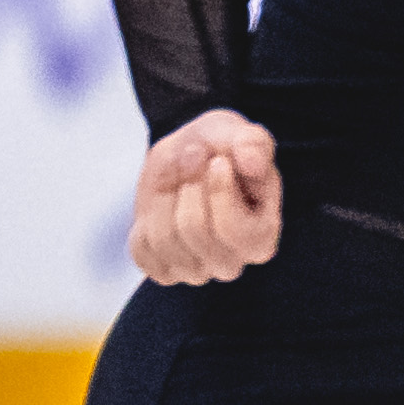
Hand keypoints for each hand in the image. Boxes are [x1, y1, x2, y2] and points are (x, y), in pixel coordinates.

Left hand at [127, 109, 286, 284]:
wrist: (188, 155)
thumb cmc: (222, 148)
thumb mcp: (241, 134)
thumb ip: (253, 144)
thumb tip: (253, 164)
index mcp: (261, 238)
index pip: (233, 230)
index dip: (219, 192)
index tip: (217, 160)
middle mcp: (230, 263)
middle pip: (194, 232)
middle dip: (187, 185)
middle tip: (191, 156)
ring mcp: (195, 270)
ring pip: (164, 240)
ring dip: (164, 196)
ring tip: (175, 173)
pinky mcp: (163, 269)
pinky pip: (142, 249)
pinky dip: (146, 219)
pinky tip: (164, 202)